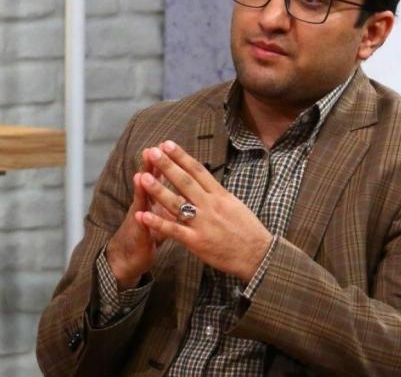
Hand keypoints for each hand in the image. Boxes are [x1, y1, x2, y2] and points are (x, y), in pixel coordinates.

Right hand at [105, 148, 173, 289]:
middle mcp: (145, 205)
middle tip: (153, 150)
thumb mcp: (162, 215)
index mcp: (155, 199)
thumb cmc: (148, 235)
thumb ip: (172, 202)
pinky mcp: (139, 236)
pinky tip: (140, 214)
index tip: (170, 146)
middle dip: (152, 167)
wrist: (129, 258)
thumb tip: (188, 189)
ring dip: (141, 189)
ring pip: (141, 202)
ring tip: (141, 175)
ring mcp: (139, 219)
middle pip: (149, 183)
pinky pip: (140, 228)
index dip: (166, 163)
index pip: (161, 177)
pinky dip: (141, 220)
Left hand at [136, 140, 272, 282]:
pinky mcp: (197, 242)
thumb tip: (205, 181)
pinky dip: (158, 223)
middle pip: (185, 182)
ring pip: (176, 204)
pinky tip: (143, 215)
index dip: (181, 157)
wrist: (258, 255)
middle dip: (167, 166)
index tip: (167, 144)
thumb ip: (217, 194)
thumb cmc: (248, 231)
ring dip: (158, 190)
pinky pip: (174, 230)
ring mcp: (203, 223)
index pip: (198, 171)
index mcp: (220, 195)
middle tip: (151, 151)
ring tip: (142, 177)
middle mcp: (211, 205)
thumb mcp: (235, 205)